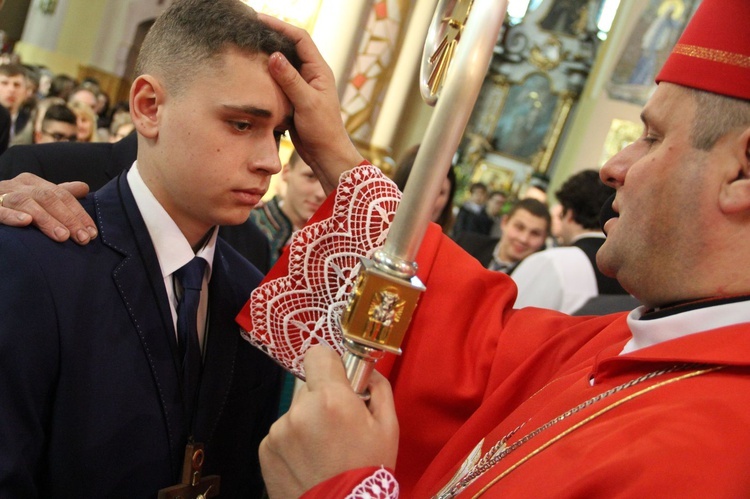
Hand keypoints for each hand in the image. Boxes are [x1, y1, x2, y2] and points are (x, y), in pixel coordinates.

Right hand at [0, 173, 96, 243]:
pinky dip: (12, 215)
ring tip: (62, 236)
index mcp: (32, 182)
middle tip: (82, 238)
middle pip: (48, 197)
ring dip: (46, 219)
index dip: (79, 213)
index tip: (92, 233)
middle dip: (68, 218)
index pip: (62, 195)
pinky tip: (25, 222)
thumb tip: (83, 187)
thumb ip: (58, 194)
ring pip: (26, 202)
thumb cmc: (11, 206)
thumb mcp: (36, 198)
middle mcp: (17, 185)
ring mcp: (1, 195)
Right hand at [259, 14, 364, 193]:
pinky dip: (266, 74)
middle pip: (290, 47)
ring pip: (283, 64)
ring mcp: (301, 86)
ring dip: (267, 55)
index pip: (300, 39)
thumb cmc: (323, 130)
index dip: (281, 27)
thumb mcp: (307, 103)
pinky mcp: (293, 98)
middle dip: (272, 36)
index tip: (260, 20)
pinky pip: (278, 80)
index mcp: (319, 70)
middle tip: (249, 30)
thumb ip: (291, 80)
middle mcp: (311, 74)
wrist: (325, 154)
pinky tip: (251, 72)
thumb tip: (274, 56)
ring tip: (246, 46)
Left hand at [260, 345, 398, 497]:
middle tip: (338, 426)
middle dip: (323, 399)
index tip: (338, 379)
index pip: (318, 354)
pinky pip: (282, 433)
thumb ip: (379, 388)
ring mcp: (279, 430)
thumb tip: (368, 371)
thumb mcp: (388, 427)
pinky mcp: (266, 449)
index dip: (330, 364)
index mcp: (331, 399)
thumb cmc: (368, 470)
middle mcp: (300, 410)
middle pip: (309, 386)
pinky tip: (309, 462)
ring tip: (323, 451)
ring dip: (308, 423)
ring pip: (296, 412)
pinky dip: (294, 442)